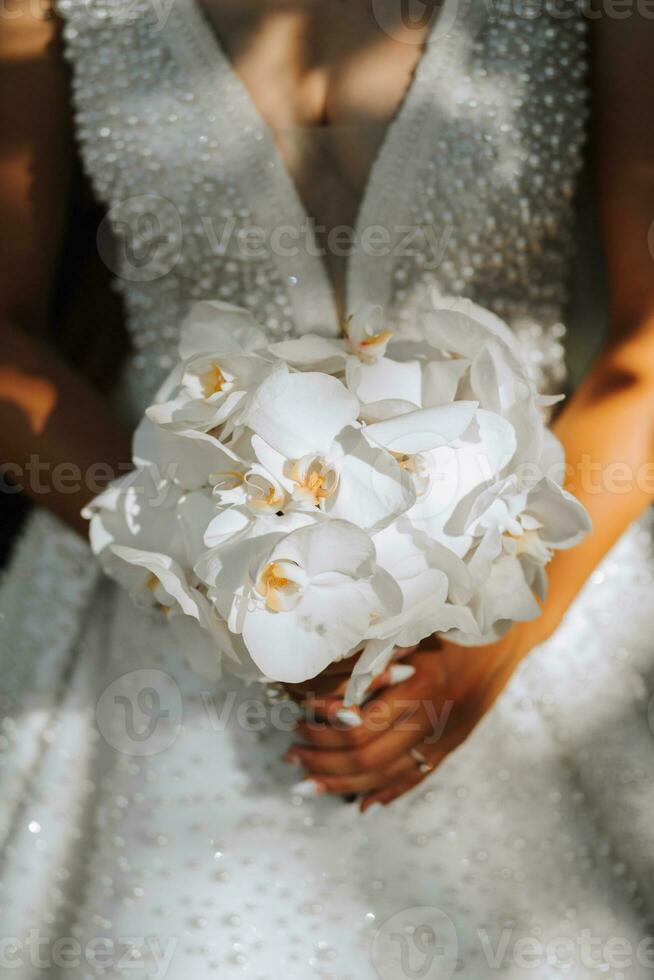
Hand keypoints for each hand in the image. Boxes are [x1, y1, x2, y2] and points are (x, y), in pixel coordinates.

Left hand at [283, 627, 527, 812]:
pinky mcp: (453, 745)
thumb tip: (324, 680)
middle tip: (291, 753)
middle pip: (368, 755)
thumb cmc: (454, 624)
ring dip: (342, 781)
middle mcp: (434, 717)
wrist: (508, 637)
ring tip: (308, 781)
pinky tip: (360, 803)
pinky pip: (415, 778)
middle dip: (324, 759)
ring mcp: (445, 737)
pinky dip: (386, 793)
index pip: (364, 722)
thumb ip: (376, 656)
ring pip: (386, 774)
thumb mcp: (414, 629)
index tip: (299, 720)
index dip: (326, 728)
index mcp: (422, 684)